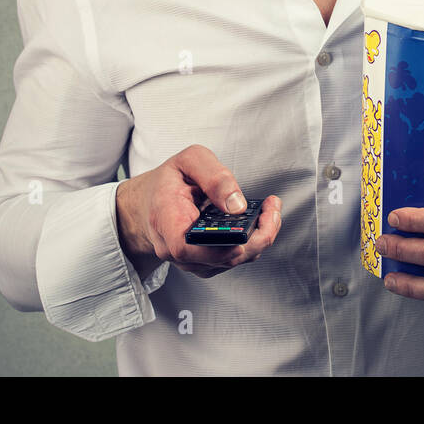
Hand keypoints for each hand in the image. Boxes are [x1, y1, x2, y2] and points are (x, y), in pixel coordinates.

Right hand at [115, 144, 281, 280]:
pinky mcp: (204, 263)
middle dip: (256, 237)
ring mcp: (191, 260)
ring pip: (232, 260)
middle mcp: (176, 249)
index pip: (187, 247)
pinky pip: (232, 259)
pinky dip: (251, 243)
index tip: (248, 226)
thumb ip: (213, 176)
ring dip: (259, 239)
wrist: (151, 202)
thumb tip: (237, 205)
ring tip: (271, 210)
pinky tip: (260, 221)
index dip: (220, 244)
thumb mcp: (189, 160)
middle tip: (272, 209)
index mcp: (166, 221)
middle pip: (221, 258)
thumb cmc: (170, 181)